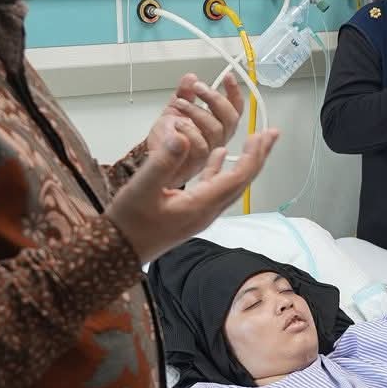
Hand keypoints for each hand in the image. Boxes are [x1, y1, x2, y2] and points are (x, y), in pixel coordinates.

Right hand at [107, 130, 280, 263]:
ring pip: (230, 183)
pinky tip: (219, 155)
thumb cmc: (127, 224)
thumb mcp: (142, 189)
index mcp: (202, 205)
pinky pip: (212, 187)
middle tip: (270, 134)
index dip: (254, 155)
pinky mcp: (190, 211)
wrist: (116, 253)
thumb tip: (184, 137)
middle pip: (241, 181)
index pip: (238, 178)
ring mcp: (200, 212)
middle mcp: (207, 211)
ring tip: (254, 141)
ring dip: (243, 161)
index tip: (263, 134)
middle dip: (257, 156)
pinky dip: (219, 169)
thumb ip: (163, 162)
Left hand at [148, 73, 245, 186]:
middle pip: (231, 119)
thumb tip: (190, 77)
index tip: (227, 77)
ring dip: (197, 112)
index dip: (234, 93)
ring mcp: (209, 151)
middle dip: (215, 99)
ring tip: (180, 104)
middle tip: (198, 87)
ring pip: (216, 129)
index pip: (234, 109)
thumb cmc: (166, 140)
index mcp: (217, 125)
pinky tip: (176, 124)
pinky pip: (201, 146)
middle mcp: (217, 139)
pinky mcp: (197, 162)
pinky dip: (188, 131)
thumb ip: (183, 93)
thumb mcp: (174, 110)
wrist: (151, 160)